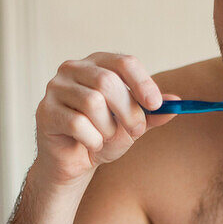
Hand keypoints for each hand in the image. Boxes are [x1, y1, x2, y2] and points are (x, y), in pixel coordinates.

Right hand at [35, 52, 176, 183]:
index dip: (143, 83)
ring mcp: (56, 88)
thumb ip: (152, 114)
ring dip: (108, 128)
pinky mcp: (46, 111)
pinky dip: (92, 140)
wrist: (74, 162)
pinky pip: (77, 124)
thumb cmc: (102, 136)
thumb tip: (177, 103)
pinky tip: (90, 144)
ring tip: (105, 137)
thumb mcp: (132, 125)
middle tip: (136, 131)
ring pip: (92, 103)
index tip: (156, 105)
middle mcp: (73, 69)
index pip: (123, 62)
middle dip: (128, 111)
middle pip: (108, 82)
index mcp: (98, 64)